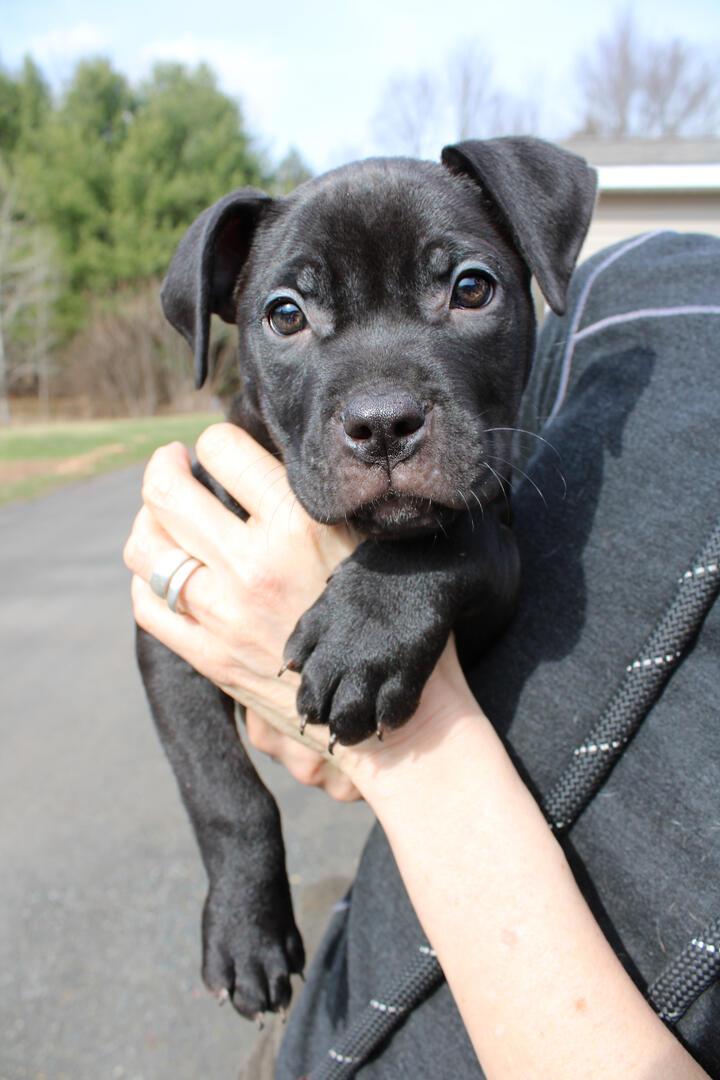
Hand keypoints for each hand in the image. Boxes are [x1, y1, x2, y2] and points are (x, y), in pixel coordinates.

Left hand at [124, 422, 359, 797]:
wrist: (396, 709)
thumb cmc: (401, 616)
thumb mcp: (374, 538)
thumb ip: (321, 502)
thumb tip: (273, 465)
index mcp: (300, 523)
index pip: (224, 449)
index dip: (217, 439)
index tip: (219, 446)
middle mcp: (253, 563)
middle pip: (166, 492)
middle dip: (165, 466)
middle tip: (176, 463)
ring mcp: (225, 614)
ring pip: (145, 548)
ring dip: (149, 521)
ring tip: (164, 516)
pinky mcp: (212, 657)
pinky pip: (148, 607)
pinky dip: (147, 580)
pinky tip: (165, 572)